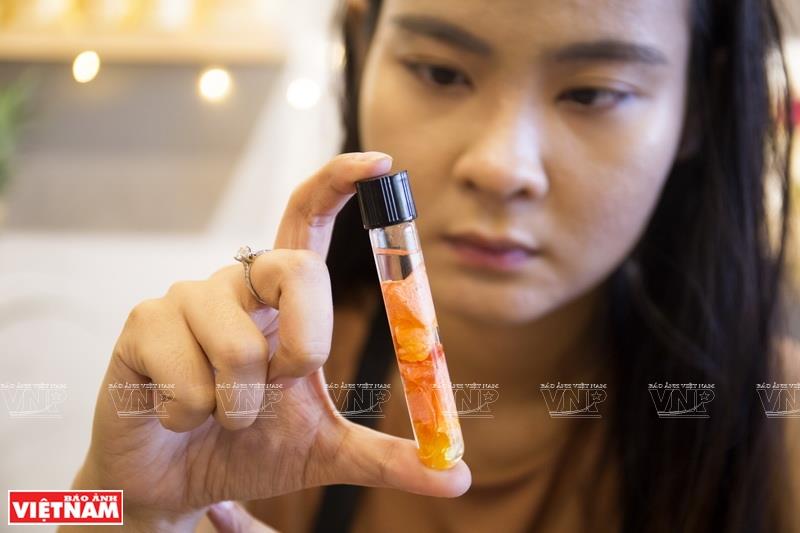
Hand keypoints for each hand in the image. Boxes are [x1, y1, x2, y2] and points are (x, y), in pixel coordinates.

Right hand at [71, 153, 470, 530]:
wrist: (172, 485)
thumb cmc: (246, 450)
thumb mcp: (326, 452)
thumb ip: (388, 457)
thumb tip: (459, 477)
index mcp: (283, 299)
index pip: (308, 219)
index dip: (340, 182)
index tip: (382, 163)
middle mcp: (238, 284)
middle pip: (296, 270)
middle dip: (304, 346)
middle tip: (282, 387)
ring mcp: (185, 298)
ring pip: (240, 344)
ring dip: (241, 404)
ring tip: (219, 414)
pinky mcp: (142, 324)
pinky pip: (189, 376)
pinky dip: (193, 415)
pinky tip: (176, 415)